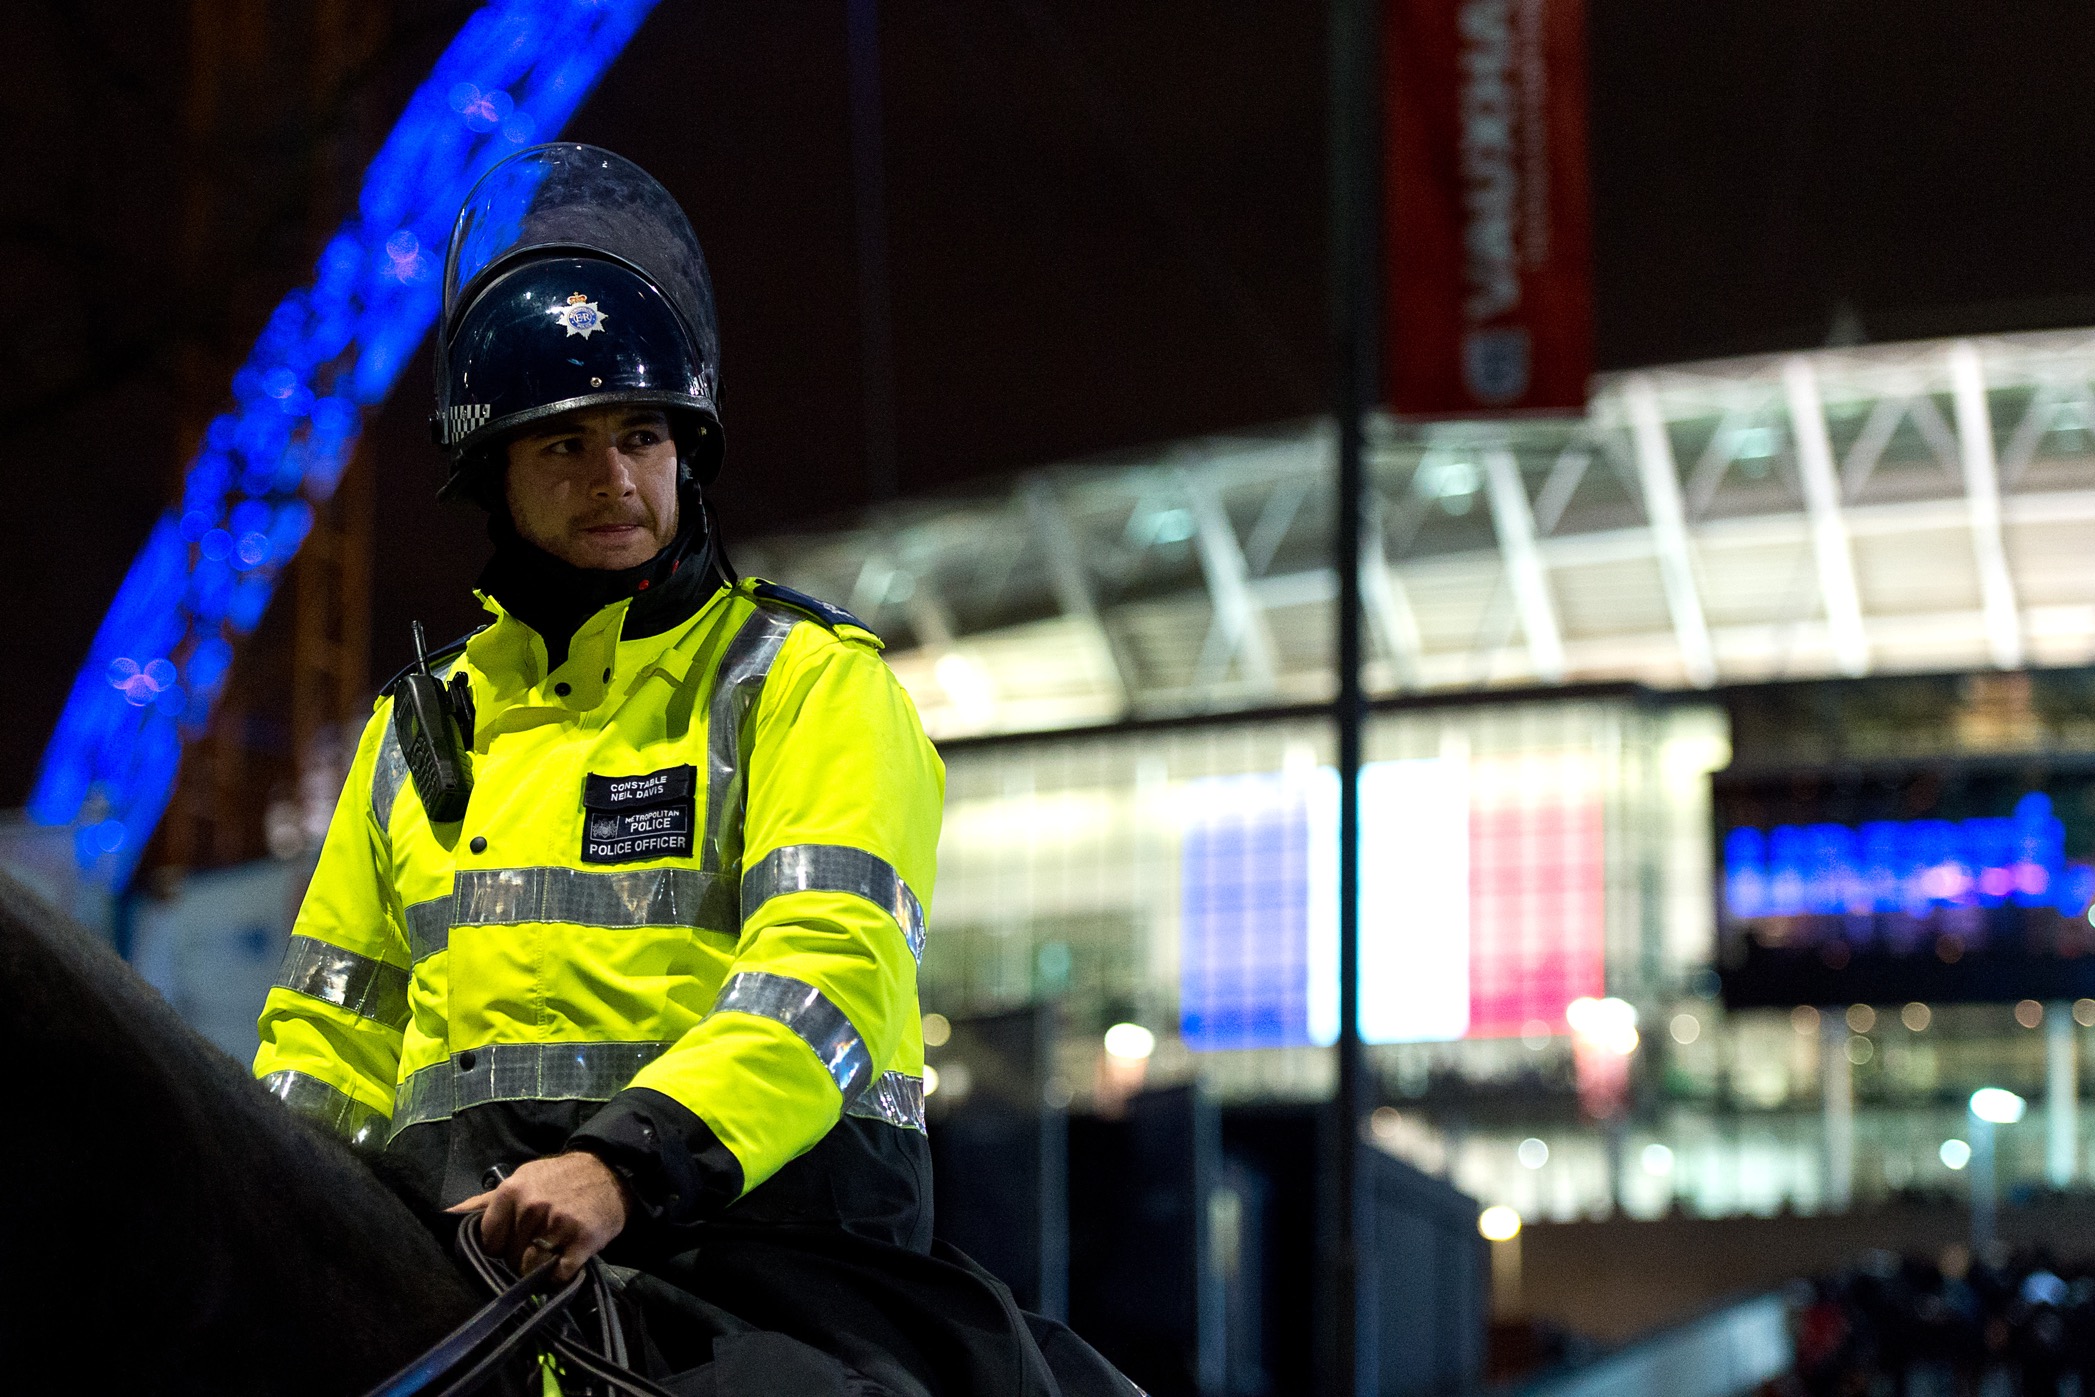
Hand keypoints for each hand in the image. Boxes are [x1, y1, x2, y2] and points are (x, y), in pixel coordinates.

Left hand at [447, 1151, 630, 1281]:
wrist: (610, 1172)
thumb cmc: (558, 1179)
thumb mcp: (520, 1180)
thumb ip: (483, 1202)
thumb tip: (444, 1216)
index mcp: (511, 1191)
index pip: (488, 1242)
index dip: (499, 1247)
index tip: (513, 1240)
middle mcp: (532, 1206)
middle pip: (509, 1258)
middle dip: (520, 1256)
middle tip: (539, 1241)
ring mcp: (558, 1224)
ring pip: (531, 1269)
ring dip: (540, 1267)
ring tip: (553, 1248)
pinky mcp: (582, 1240)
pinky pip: (558, 1275)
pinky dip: (560, 1275)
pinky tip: (567, 1258)